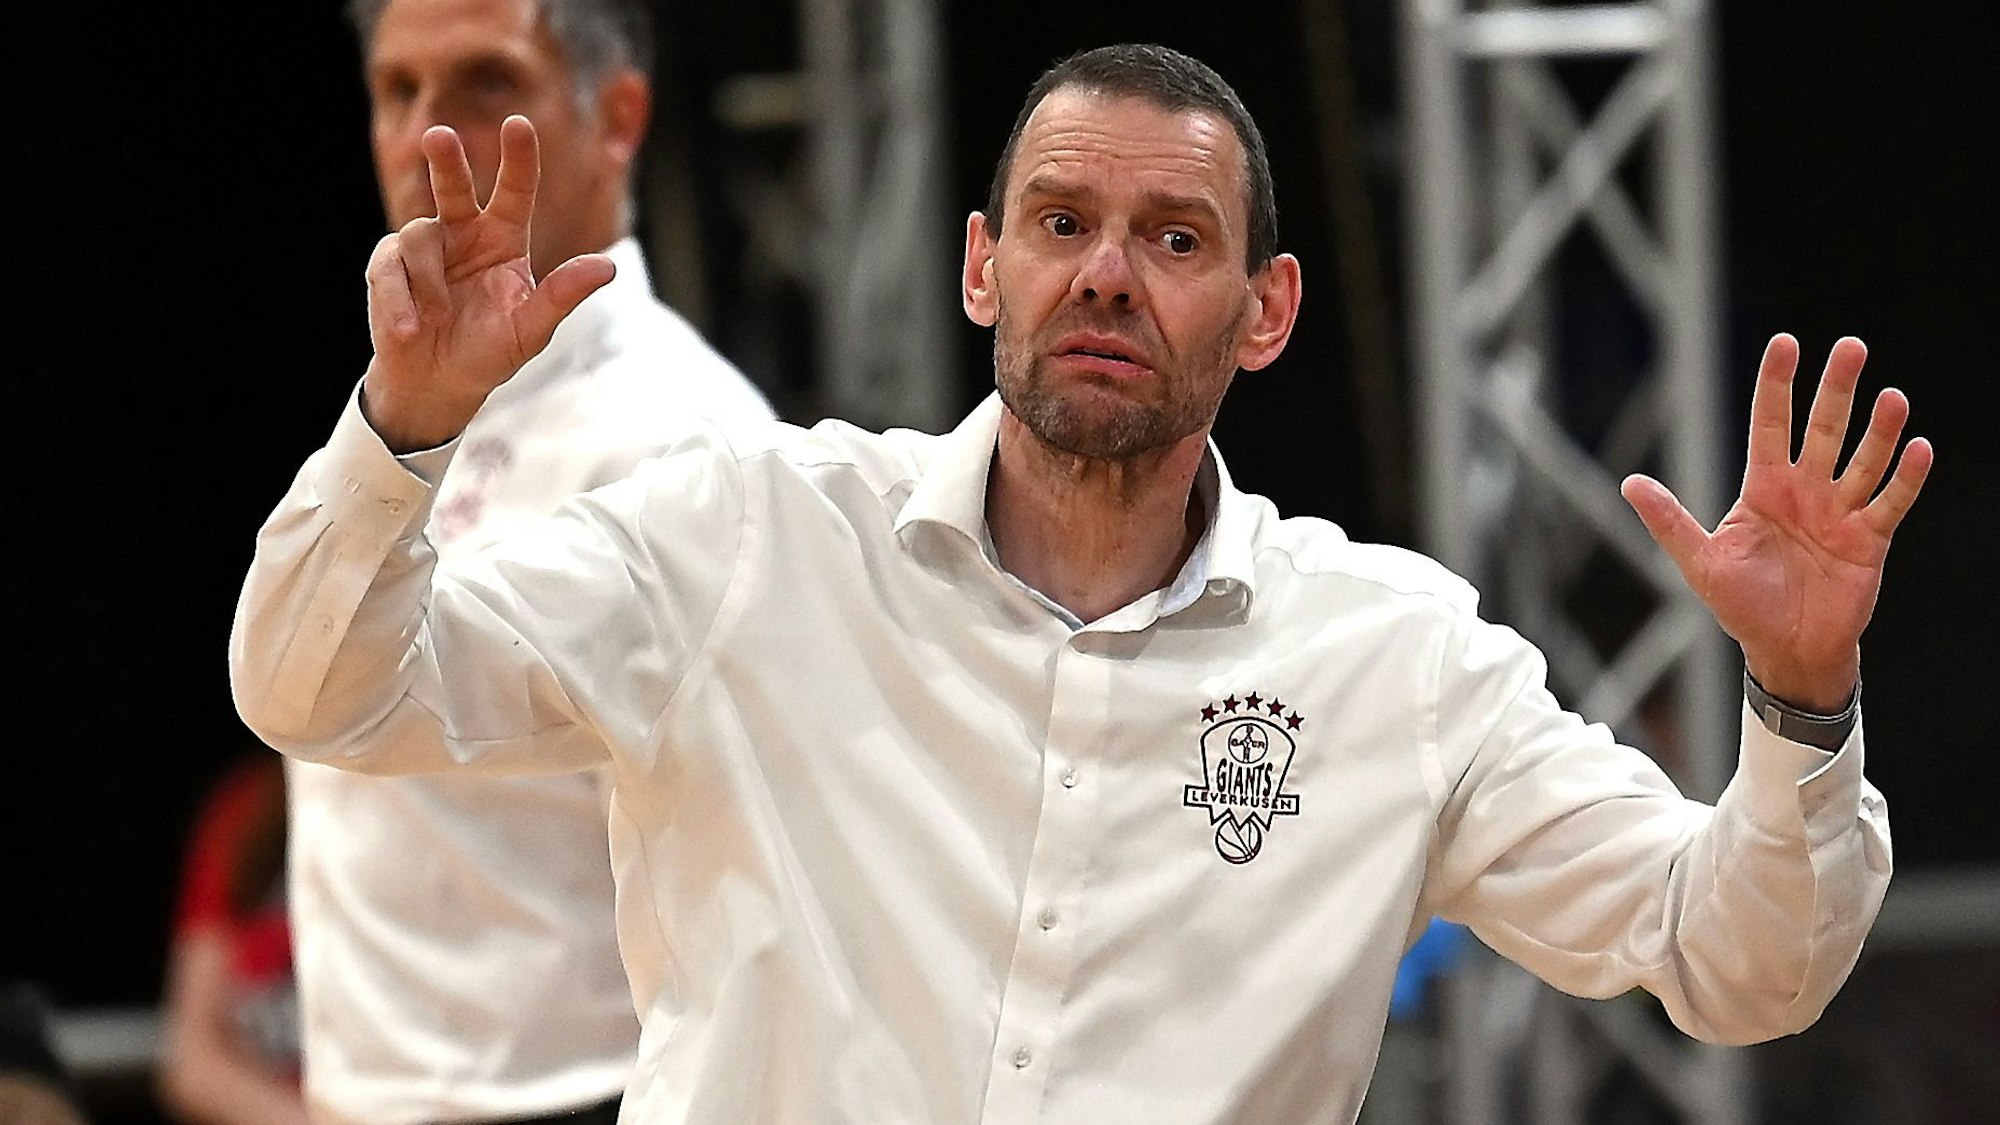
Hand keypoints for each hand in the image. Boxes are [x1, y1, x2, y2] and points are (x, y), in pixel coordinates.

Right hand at [361, 115, 613, 451]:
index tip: (519, 125)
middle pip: (455, 186)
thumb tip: (607, 268)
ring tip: (438, 318)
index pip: (515, 192)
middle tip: (438, 136)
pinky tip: (410, 329)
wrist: (440, 384)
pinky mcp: (388, 267)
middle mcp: (464, 233)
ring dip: (429, 282)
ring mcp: (425, 247)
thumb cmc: (490, 352)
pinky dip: (400, 301)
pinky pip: (390, 269)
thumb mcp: (531, 329)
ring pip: (419, 236)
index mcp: (504, 239)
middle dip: (446, 161)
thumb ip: (563, 296)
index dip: (518, 159)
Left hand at [1621, 334, 1932, 712]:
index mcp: (1763, 489)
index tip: (1786, 344)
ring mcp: (1840, 512)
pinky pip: (1890, 502)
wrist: (1786, 651)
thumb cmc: (1742, 606)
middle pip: (1823, 429)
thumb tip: (1630, 483)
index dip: (1777, 386)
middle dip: (1836, 389)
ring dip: (1879, 430)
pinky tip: (1918, 449)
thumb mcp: (1701, 563)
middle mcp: (1806, 491)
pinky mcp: (1870, 540)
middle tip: (1851, 347)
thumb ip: (1670, 521)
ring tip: (1892, 398)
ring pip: (1863, 459)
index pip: (1770, 424)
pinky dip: (1905, 478)